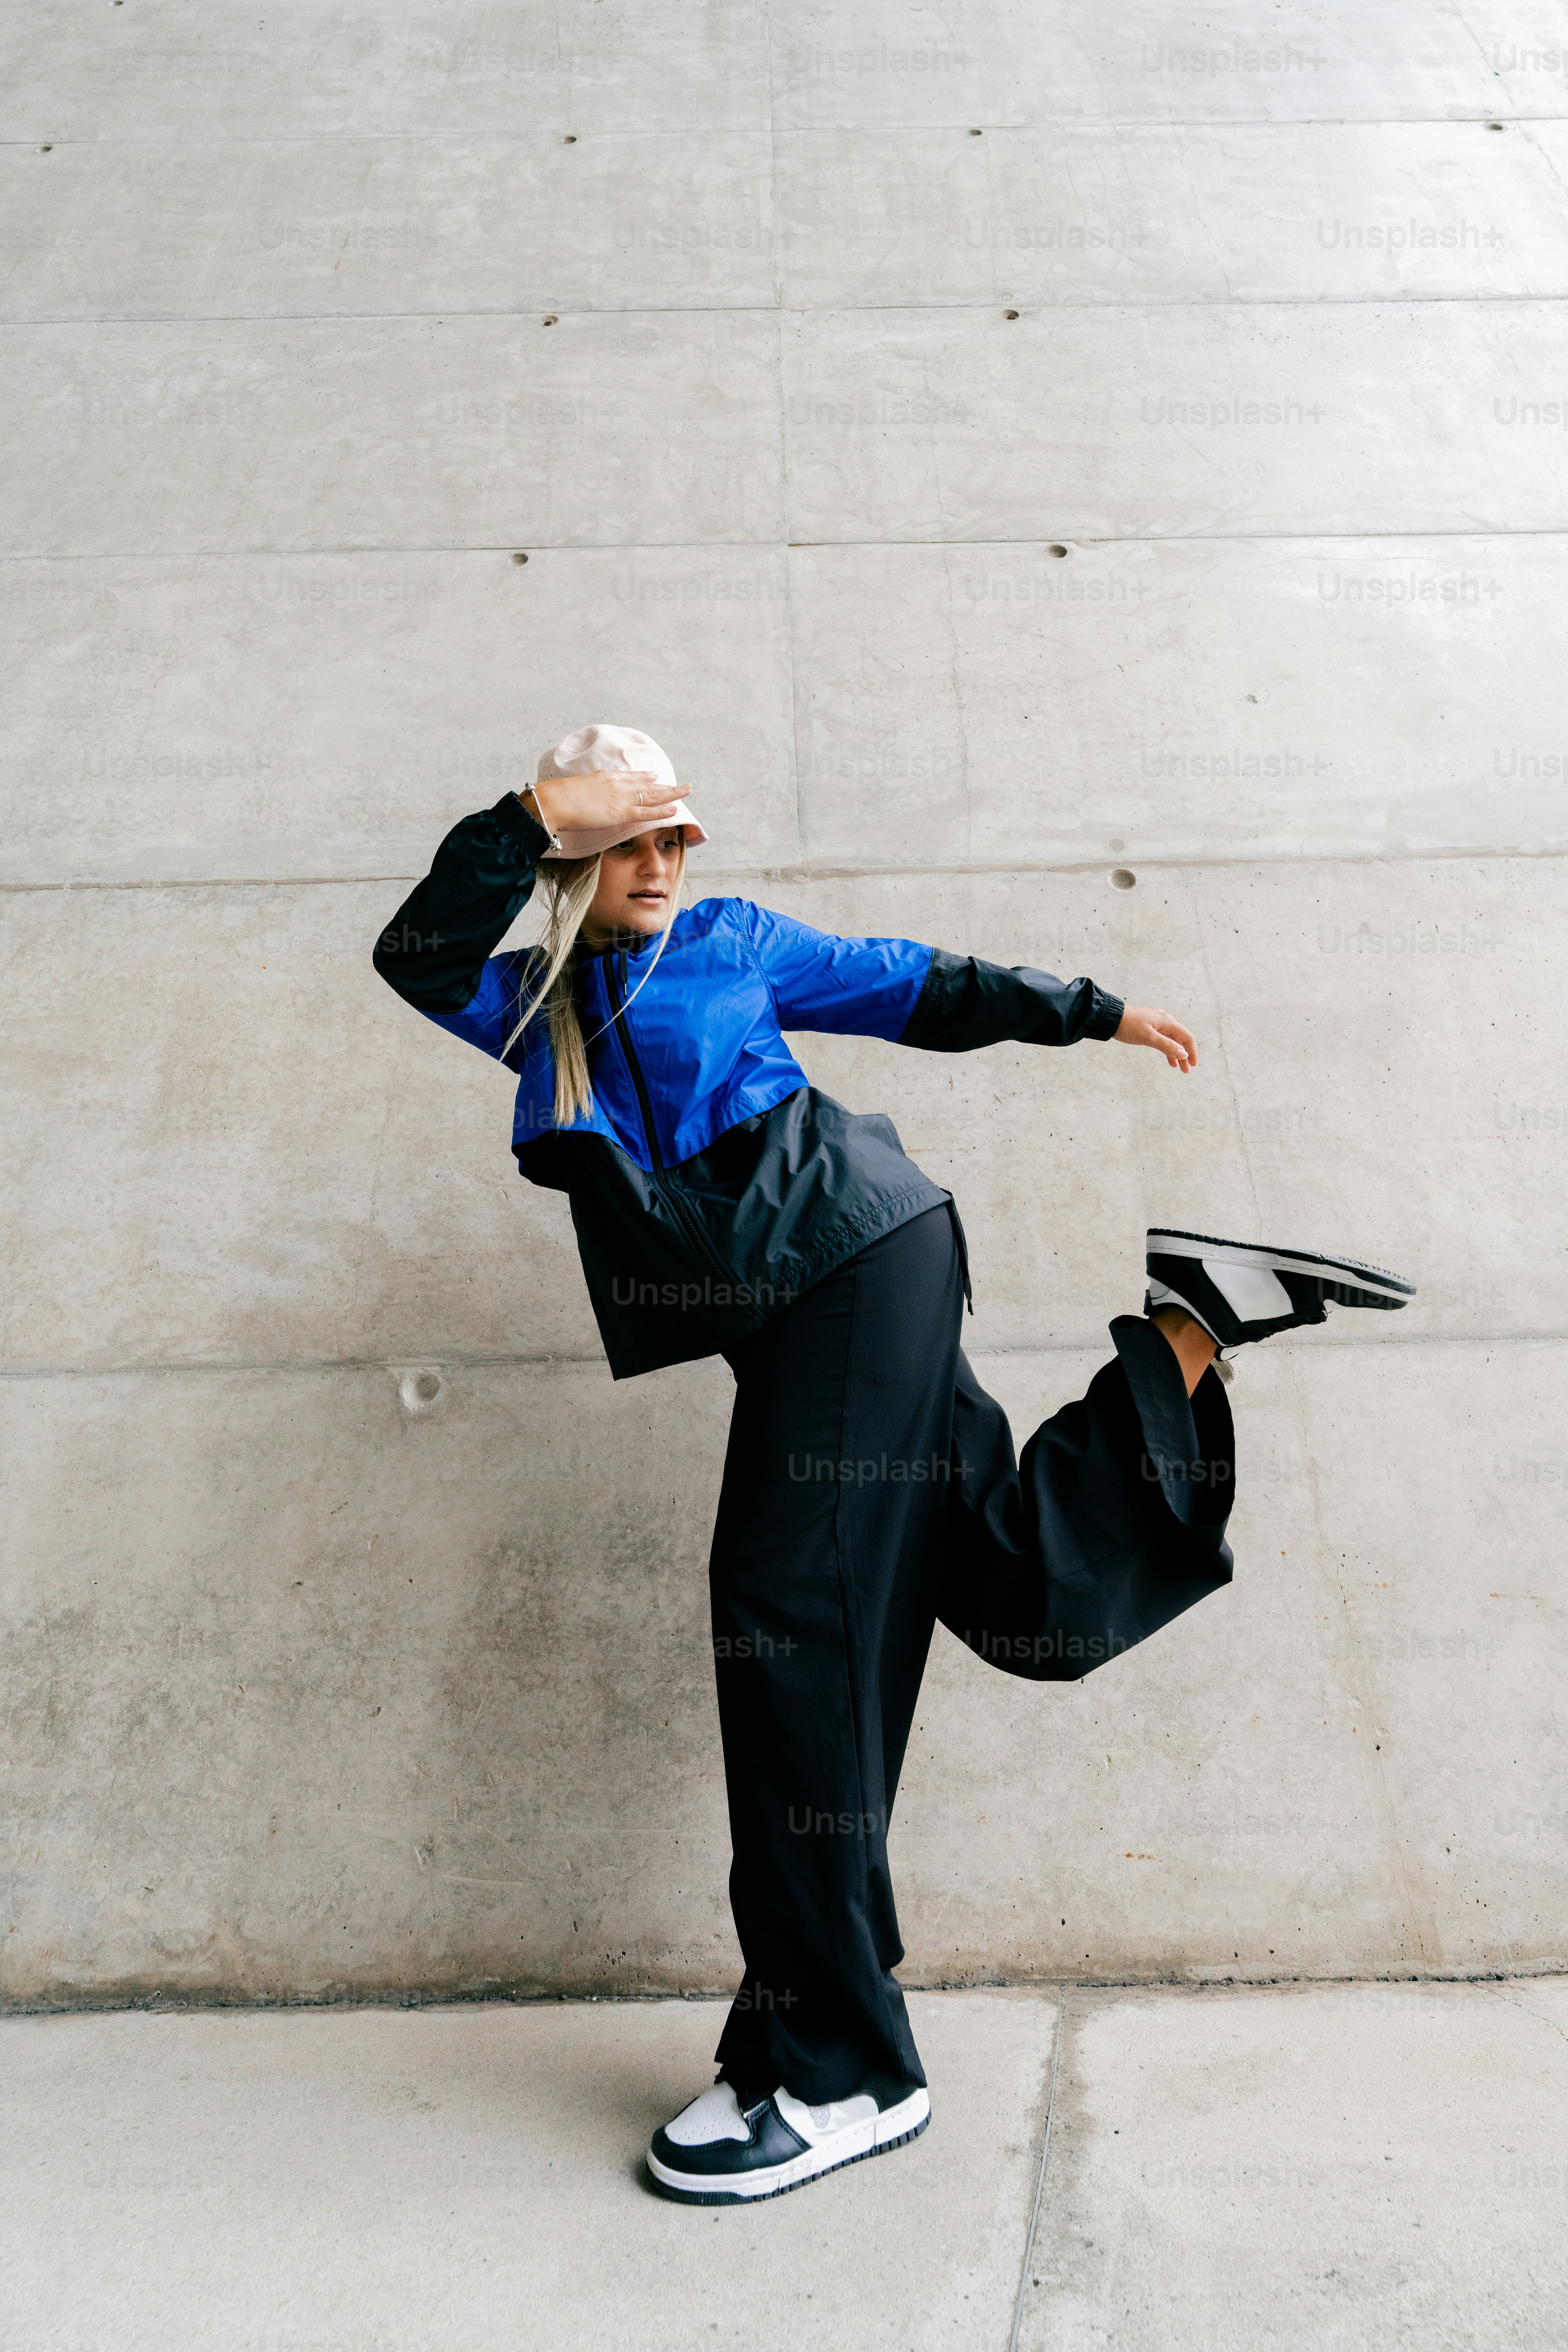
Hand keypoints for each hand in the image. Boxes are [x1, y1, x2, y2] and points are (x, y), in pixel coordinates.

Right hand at [525, 770, 687, 837]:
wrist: (554, 801)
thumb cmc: (558, 798)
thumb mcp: (574, 789)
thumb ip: (585, 791)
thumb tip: (582, 796)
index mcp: (605, 778)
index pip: (631, 777)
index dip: (645, 778)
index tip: (655, 777)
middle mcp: (617, 784)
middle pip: (646, 784)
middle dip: (665, 785)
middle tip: (681, 785)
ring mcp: (620, 798)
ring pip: (652, 795)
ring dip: (671, 793)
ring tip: (686, 790)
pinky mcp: (621, 812)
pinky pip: (647, 812)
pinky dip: (661, 810)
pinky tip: (674, 809)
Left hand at [1114, 1004, 1196, 1072]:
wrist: (1109, 1016)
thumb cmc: (1128, 1025)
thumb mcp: (1148, 1037)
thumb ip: (1166, 1046)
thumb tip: (1183, 1054)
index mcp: (1167, 1021)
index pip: (1186, 1036)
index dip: (1192, 1051)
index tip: (1194, 1064)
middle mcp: (1164, 1021)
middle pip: (1180, 1039)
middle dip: (1184, 1055)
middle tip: (1186, 1071)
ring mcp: (1156, 1023)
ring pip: (1171, 1040)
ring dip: (1175, 1053)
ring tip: (1177, 1068)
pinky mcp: (1148, 1026)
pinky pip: (1162, 1039)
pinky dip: (1166, 1049)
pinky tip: (1168, 1058)